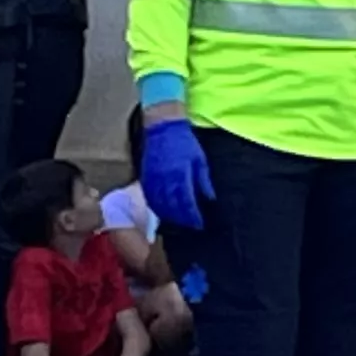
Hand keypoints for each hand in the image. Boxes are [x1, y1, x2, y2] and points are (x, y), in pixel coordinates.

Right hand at [137, 116, 212, 234]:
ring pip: (158, 204)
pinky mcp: (144, 177)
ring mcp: (152, 179)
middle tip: (190, 227)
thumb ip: (203, 180)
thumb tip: (210, 198)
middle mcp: (164, 179)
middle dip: (181, 219)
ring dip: (168, 216)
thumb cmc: (184, 143)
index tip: (199, 224)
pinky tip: (162, 213)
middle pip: (172, 207)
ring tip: (178, 224)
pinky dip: (156, 207)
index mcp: (180, 174)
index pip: (186, 202)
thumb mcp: (199, 160)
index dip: (193, 216)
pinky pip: (149, 197)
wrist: (162, 128)